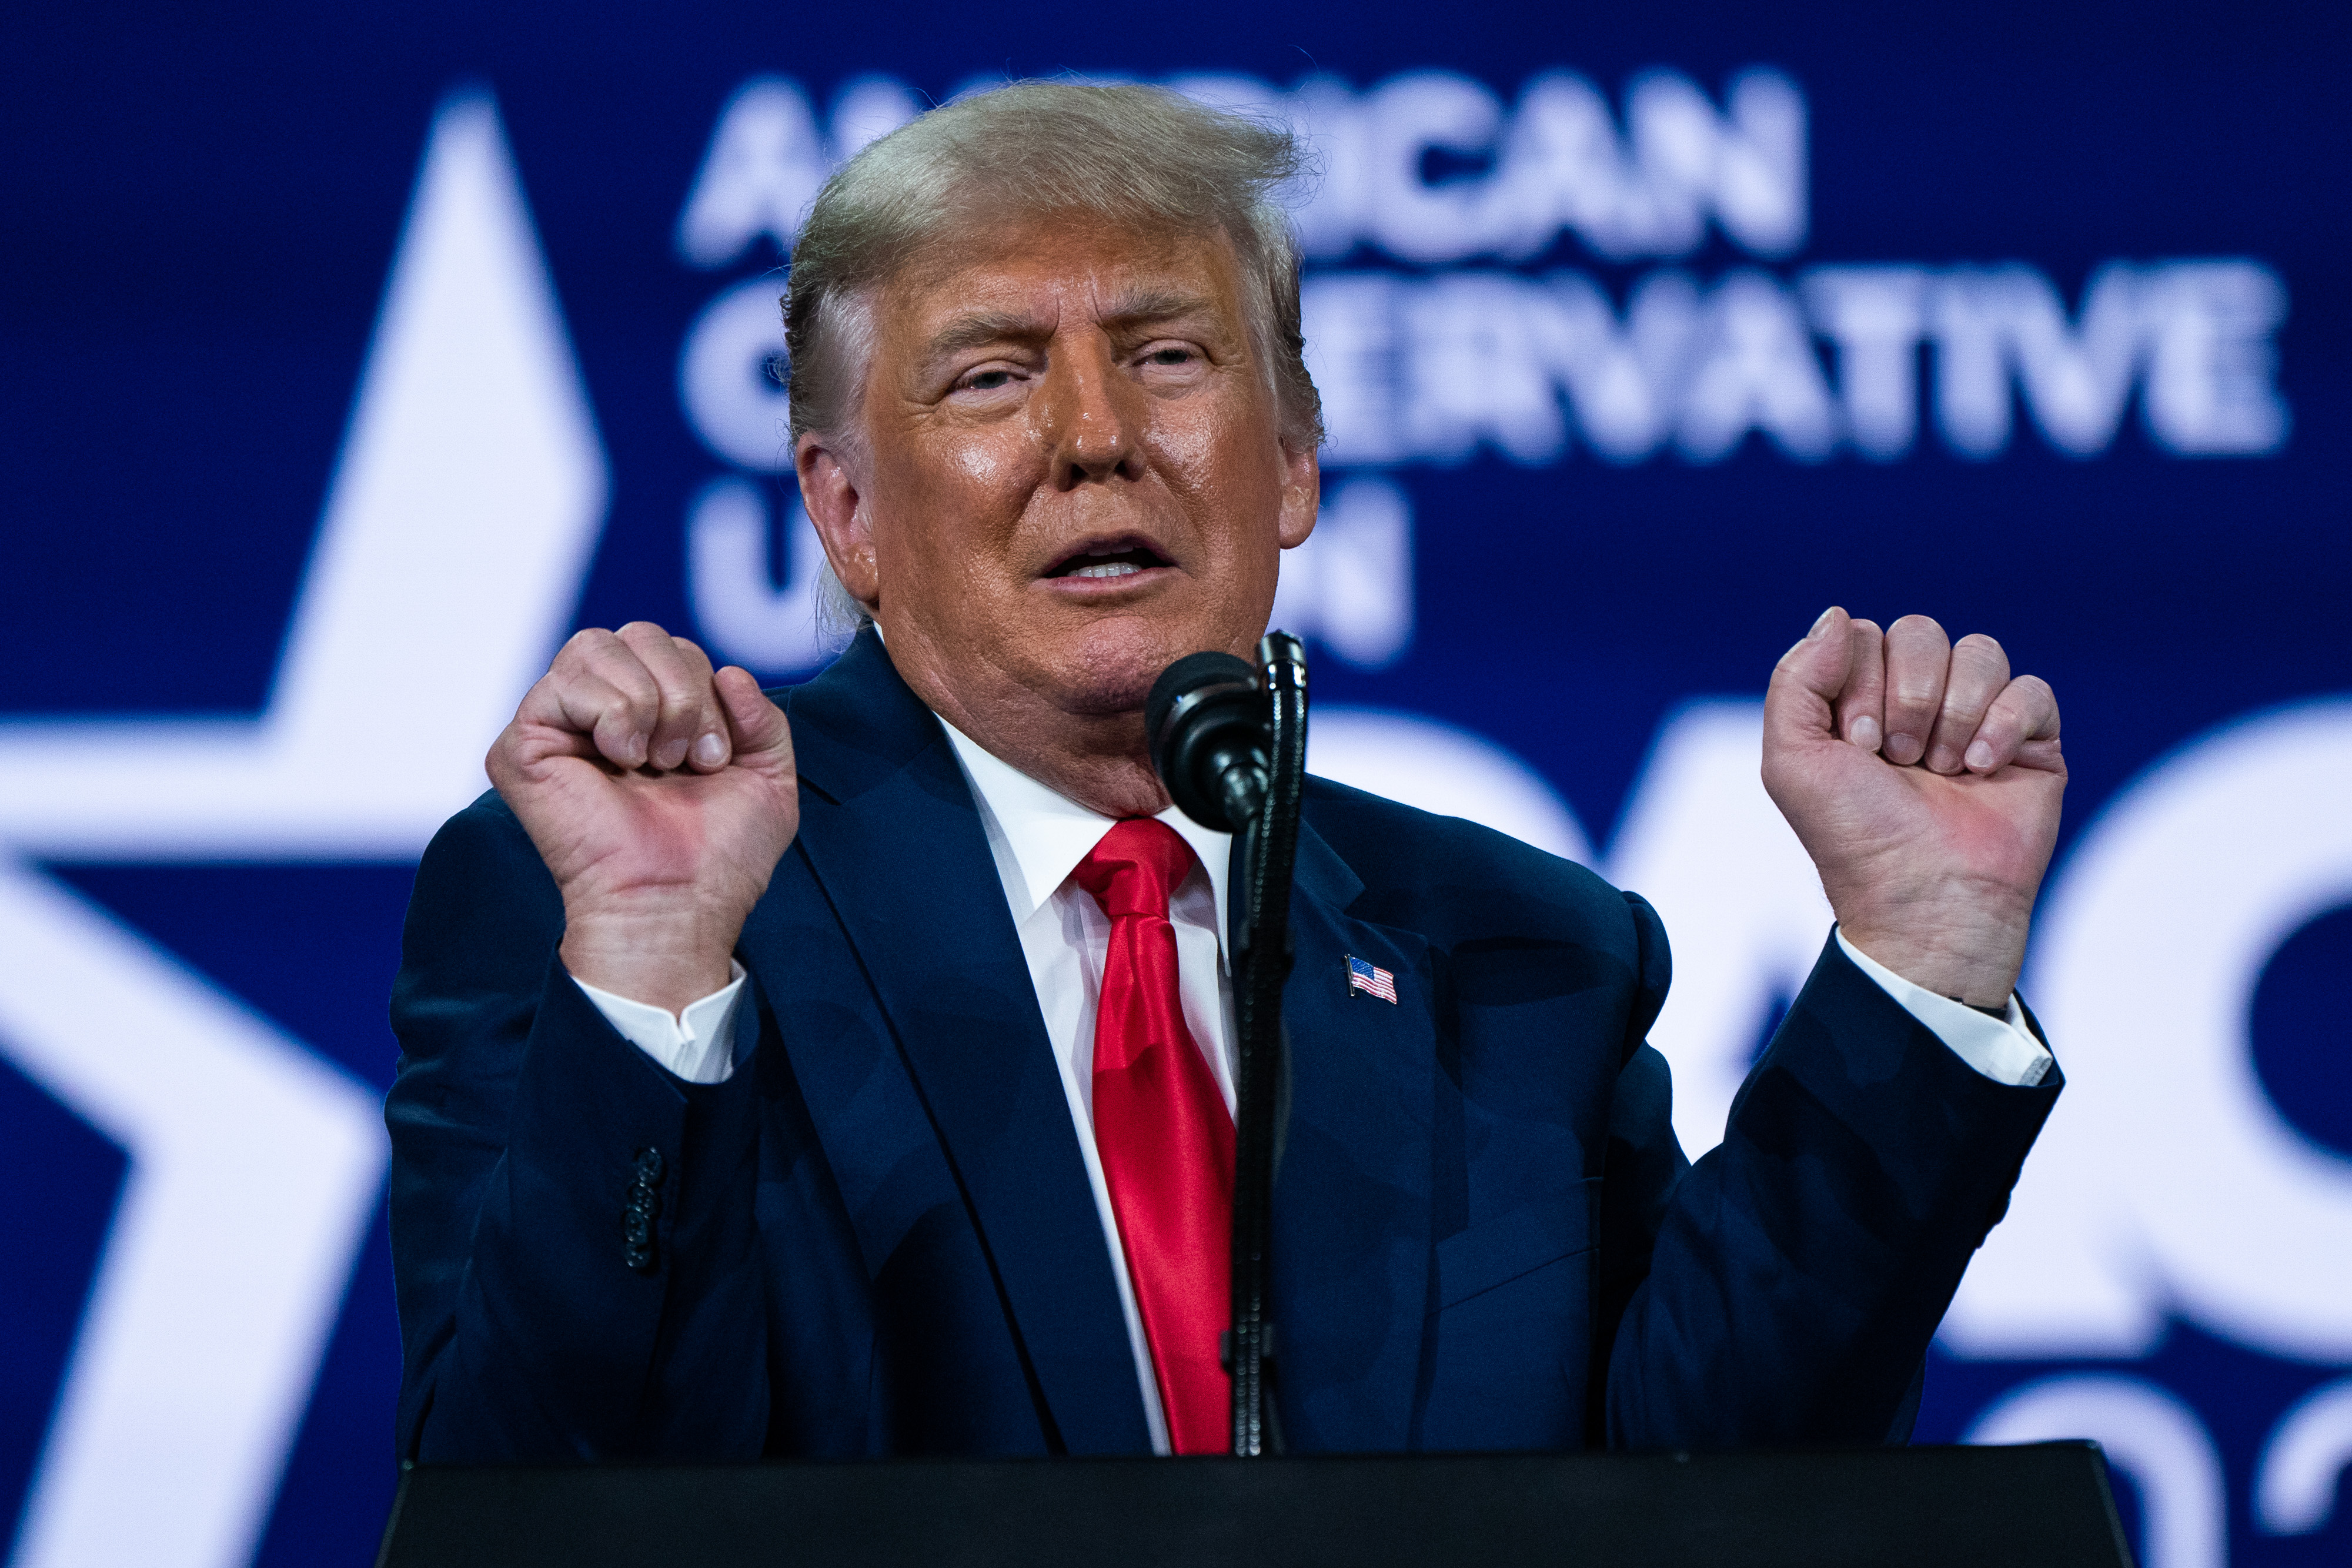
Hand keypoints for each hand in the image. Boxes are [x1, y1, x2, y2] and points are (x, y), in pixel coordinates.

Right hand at [485, 622, 798, 1012]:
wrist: (681, 902)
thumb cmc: (720, 854)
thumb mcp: (768, 777)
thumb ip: (764, 717)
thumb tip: (731, 671)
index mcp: (649, 713)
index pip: (672, 645)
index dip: (706, 689)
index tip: (715, 760)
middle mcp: (599, 712)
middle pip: (638, 633)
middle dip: (683, 691)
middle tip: (686, 760)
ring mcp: (557, 726)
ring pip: (596, 645)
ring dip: (649, 702)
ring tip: (653, 762)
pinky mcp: (521, 746)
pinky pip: (562, 682)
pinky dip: (611, 714)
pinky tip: (619, 761)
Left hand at [1761, 608, 2064, 1007]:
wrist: (1923, 899)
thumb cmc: (1854, 837)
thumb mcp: (1792, 759)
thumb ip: (1797, 678)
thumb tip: (1838, 614)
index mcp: (1860, 701)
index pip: (1864, 636)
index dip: (1859, 685)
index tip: (1858, 748)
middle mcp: (1919, 703)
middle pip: (1920, 632)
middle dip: (1906, 696)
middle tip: (1898, 759)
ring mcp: (1978, 719)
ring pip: (1979, 650)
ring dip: (1953, 714)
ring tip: (1942, 770)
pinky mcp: (2031, 742)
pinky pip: (2031, 689)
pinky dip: (2003, 726)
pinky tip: (1982, 773)